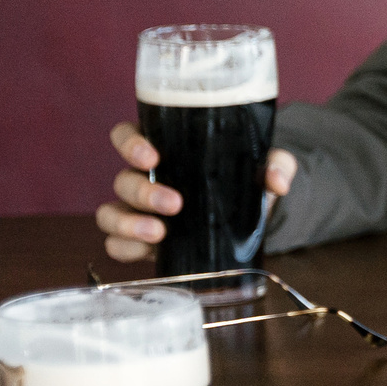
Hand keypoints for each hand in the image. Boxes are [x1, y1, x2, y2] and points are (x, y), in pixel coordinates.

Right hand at [98, 122, 294, 263]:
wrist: (253, 217)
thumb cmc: (247, 179)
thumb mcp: (266, 165)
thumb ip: (277, 164)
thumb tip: (276, 180)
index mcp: (164, 149)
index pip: (127, 135)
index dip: (130, 143)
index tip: (153, 156)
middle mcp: (143, 177)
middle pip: (122, 179)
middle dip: (144, 193)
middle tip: (176, 204)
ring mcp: (138, 211)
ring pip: (110, 213)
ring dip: (128, 224)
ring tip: (160, 233)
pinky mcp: (142, 240)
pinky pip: (117, 244)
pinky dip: (126, 247)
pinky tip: (149, 250)